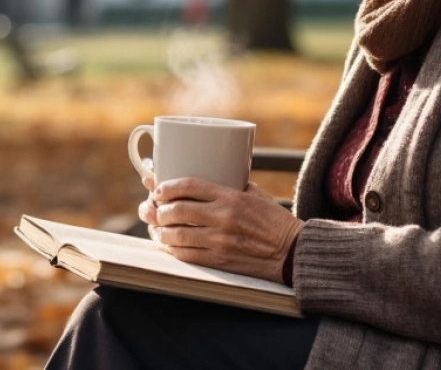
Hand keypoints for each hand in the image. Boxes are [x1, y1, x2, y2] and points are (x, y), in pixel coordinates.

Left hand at [137, 177, 302, 283]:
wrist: (291, 251)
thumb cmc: (273, 220)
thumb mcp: (254, 193)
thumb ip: (228, 185)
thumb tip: (199, 180)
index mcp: (231, 196)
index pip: (189, 185)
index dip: (166, 186)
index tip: (156, 187)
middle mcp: (223, 217)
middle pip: (177, 210)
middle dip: (156, 209)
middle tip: (150, 209)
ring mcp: (219, 240)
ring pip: (176, 234)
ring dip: (159, 230)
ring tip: (154, 227)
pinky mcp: (219, 260)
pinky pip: (185, 254)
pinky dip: (171, 249)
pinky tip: (166, 244)